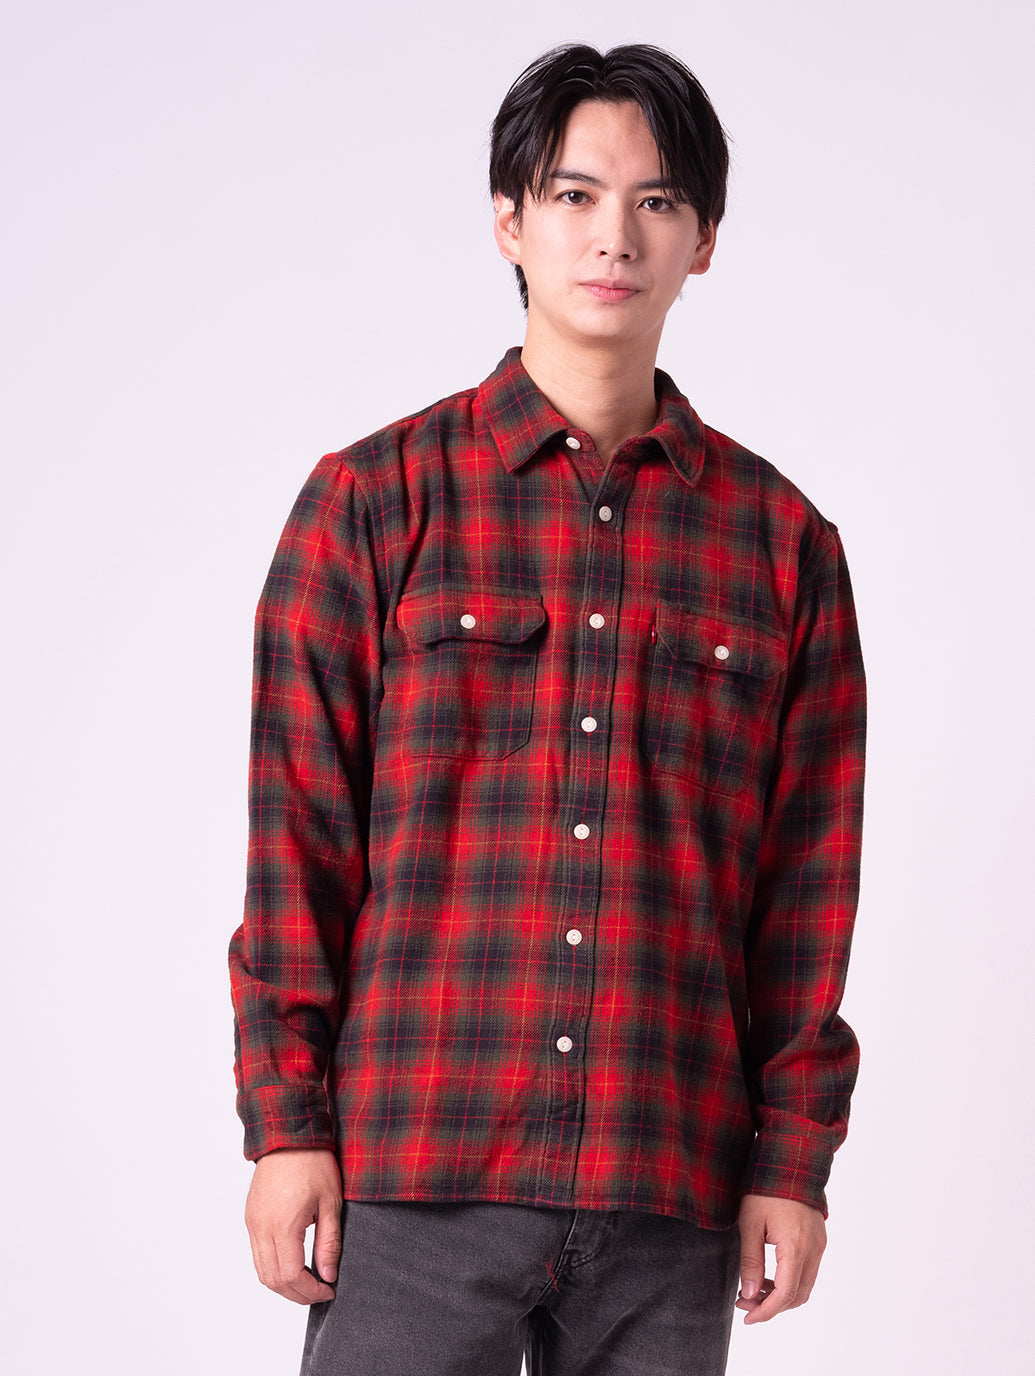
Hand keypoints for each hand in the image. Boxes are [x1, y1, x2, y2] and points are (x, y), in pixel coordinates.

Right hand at [244, 1147, 342, 1304]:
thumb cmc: (313, 1163)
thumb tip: (328, 1275)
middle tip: (320, 1291)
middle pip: (272, 1280)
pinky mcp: (250, 1217)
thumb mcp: (331, 1203)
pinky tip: (293, 1263)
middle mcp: (261, 1228)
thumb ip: (329, 1243)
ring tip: (308, 1281)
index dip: (310, 1290)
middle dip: (297, 1294)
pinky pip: (257, 1254)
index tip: (329, 1289)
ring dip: (283, 1283)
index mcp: (282, 1225)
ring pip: (261, 1271)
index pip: (290, 1276)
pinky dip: (273, 1267)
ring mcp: (252, 1223)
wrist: (288, 1135)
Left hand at [735, 1193, 825, 1323]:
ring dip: (781, 1295)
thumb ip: (751, 1261)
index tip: (747, 1317)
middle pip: (798, 1296)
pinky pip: (808, 1271)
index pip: (785, 1294)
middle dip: (771, 1306)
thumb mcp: (750, 1223)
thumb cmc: (765, 1189)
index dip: (766, 1311)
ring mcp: (819, 1245)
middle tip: (744, 1302)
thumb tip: (750, 1295)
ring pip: (804, 1286)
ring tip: (753, 1290)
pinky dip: (790, 1281)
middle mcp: (814, 1249)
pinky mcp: (819, 1239)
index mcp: (796, 1246)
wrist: (790, 1161)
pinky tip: (769, 1275)